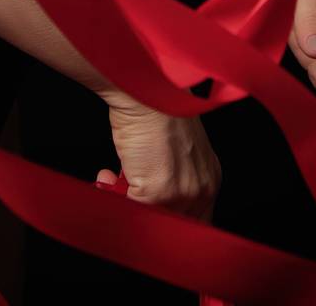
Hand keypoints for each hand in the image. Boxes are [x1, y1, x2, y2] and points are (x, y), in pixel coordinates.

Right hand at [95, 96, 221, 220]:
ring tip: (111, 182)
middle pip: (174, 225)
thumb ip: (168, 179)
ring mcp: (181, 193)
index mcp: (209, 177)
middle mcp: (201, 188)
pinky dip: (112, 198)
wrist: (143, 90)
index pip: (196, 219)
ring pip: (152, 222)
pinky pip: (132, 213)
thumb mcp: (174, 148)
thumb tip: (143, 201)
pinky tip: (106, 177)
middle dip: (144, 213)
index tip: (145, 212)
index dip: (168, 218)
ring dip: (126, 204)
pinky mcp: (158, 194)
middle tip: (124, 196)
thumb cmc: (155, 108)